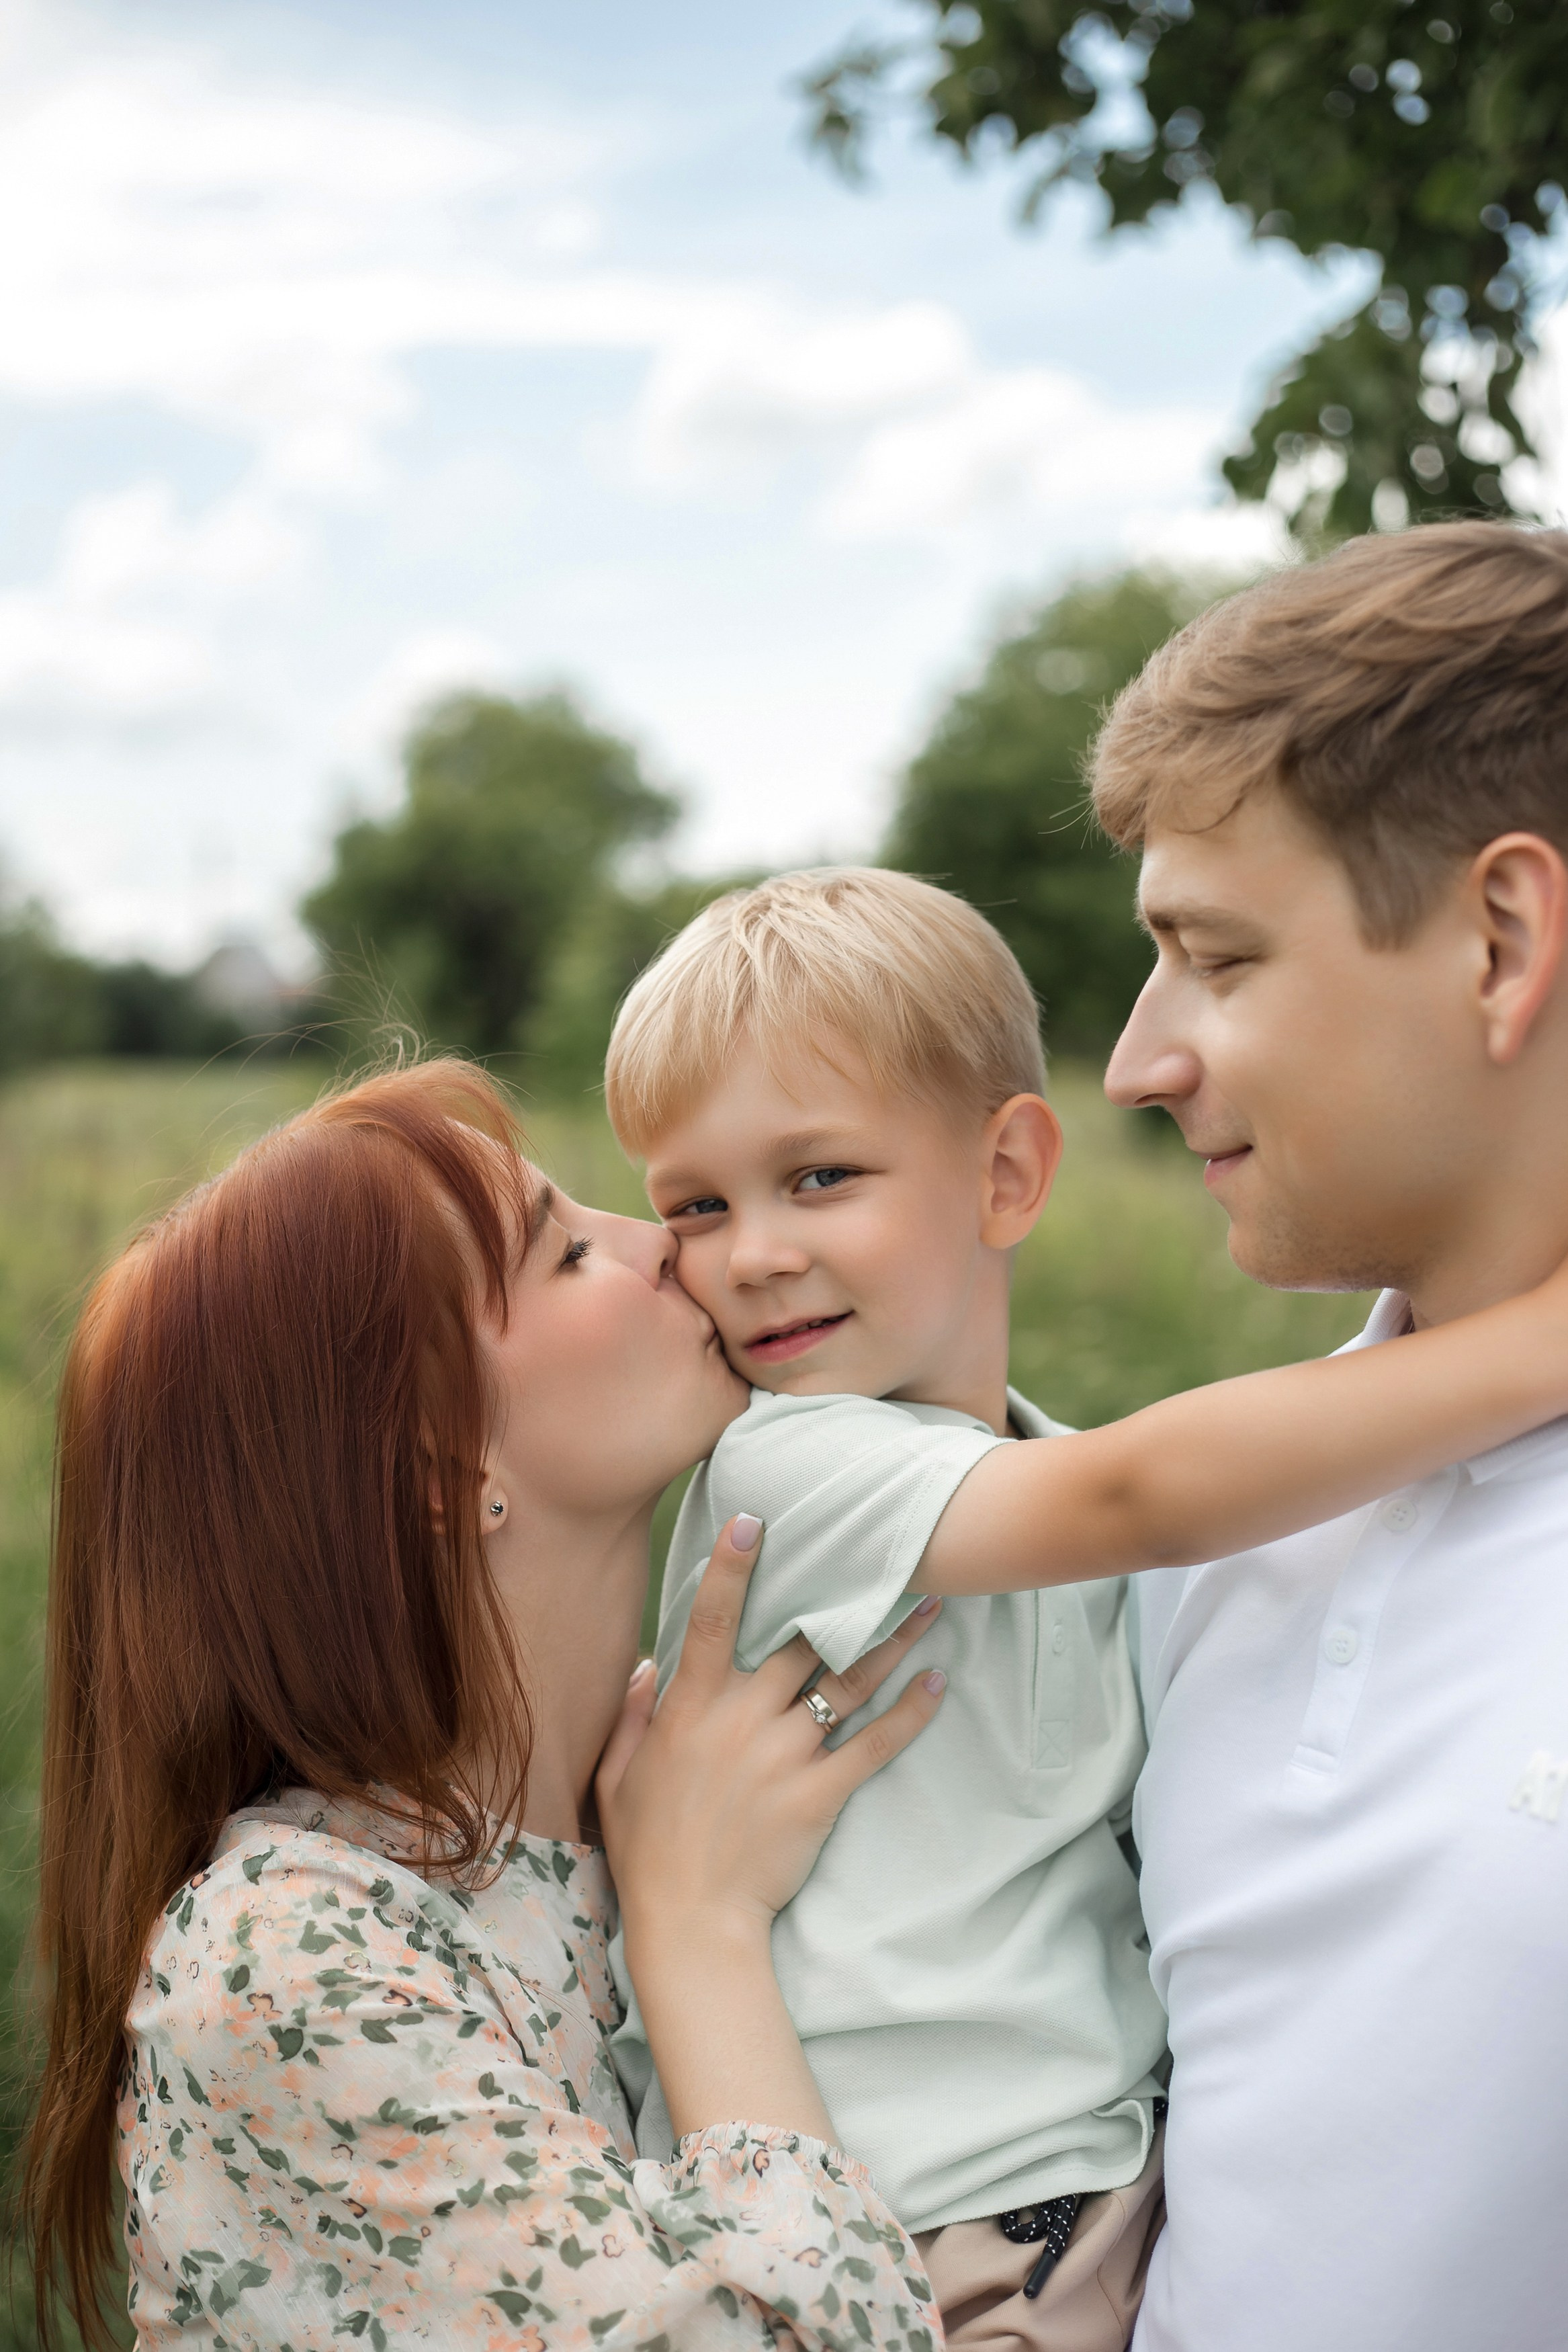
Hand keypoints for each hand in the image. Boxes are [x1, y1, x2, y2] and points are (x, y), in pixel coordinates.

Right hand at [597, 1517, 945, 1962]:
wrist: (693, 1923)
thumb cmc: (649, 1850)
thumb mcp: (616, 1777)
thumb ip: (629, 1714)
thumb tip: (646, 1664)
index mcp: (690, 1709)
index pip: (713, 1623)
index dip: (734, 1571)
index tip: (755, 1522)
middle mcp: (742, 1720)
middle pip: (800, 1642)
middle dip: (840, 1596)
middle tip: (884, 1559)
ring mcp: (785, 1756)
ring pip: (846, 1683)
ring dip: (891, 1642)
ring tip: (932, 1608)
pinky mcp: (821, 1794)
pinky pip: (875, 1742)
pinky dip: (911, 1711)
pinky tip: (938, 1683)